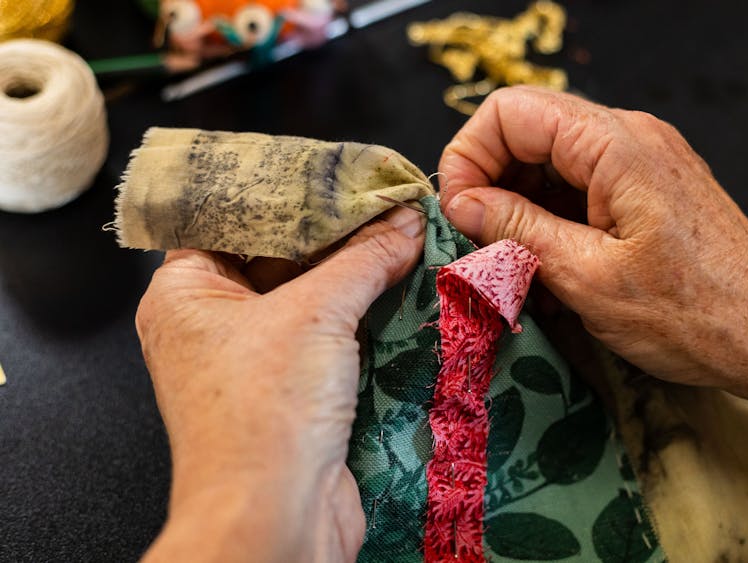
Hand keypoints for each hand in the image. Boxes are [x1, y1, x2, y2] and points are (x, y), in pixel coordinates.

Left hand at [137, 207, 424, 561]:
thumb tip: (404, 221)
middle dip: (333, 232)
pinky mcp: (295, 392)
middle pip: (278, 255)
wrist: (276, 519)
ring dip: (356, 274)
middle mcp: (214, 324)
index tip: (336, 169)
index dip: (284, 189)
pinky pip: (331, 337)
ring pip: (310, 298)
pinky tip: (404, 289)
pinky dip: (365, 316)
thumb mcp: (315, 314)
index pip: (231, 216)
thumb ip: (364, 258)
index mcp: (186, 293)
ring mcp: (256, 360)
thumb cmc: (261, 417)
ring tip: (403, 234)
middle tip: (382, 199)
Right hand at [440, 86, 747, 558]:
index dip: (470, 157)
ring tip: (517, 262)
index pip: (510, 110)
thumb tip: (463, 201)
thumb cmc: (691, 315)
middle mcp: (631, 135)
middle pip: (529, 128)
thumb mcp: (587, 277)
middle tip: (482, 243)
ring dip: (521, 204)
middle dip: (491, 181)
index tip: (461, 215)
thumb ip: (517, 229)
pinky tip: (551, 262)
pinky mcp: (650, 186)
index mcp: (615, 144)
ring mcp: (644, 159)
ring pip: (552, 158)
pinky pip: (581, 182)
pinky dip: (553, 215)